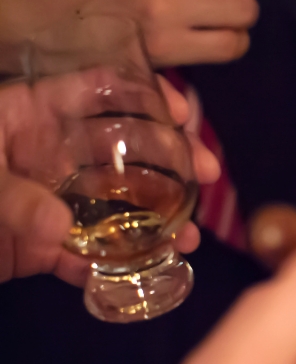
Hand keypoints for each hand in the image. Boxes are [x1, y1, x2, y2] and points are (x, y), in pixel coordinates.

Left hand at [0, 73, 217, 285]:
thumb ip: (9, 200)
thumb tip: (61, 228)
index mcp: (25, 115)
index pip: (94, 91)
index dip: (142, 96)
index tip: (180, 111)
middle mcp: (43, 154)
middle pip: (120, 149)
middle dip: (170, 161)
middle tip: (208, 175)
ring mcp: (43, 200)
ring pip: (111, 204)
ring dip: (154, 221)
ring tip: (190, 237)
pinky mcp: (33, 247)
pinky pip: (80, 254)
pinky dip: (110, 265)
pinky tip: (146, 272)